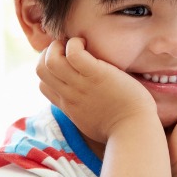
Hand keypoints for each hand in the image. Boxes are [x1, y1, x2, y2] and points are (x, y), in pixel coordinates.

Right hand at [37, 38, 156, 144]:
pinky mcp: (96, 76)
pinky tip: (88, 44)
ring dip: (59, 46)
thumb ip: (85, 113)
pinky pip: (74, 53)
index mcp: (69, 107)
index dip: (49, 70)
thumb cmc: (123, 129)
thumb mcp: (93, 124)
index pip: (44, 85)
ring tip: (77, 44)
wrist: (135, 132)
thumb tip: (89, 107)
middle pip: (41, 69)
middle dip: (49, 53)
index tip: (65, 63)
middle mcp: (70, 96)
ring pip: (51, 60)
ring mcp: (81, 86)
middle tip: (68, 48)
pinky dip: (76, 44)